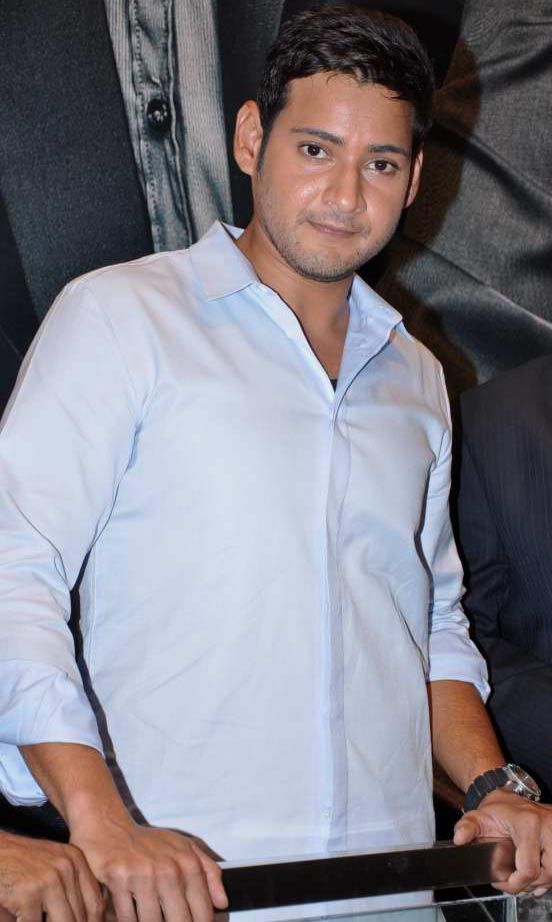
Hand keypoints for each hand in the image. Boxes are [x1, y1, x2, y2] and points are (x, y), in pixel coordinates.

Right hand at [0, 830, 103, 921]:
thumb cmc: (18, 863)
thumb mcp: (51, 866)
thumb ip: (70, 889)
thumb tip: (89, 919)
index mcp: (76, 860)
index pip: (96, 905)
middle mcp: (67, 868)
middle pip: (80, 919)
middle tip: (52, 920)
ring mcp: (49, 880)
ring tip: (39, 918)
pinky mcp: (29, 893)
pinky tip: (21, 918)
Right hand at [71, 816, 227, 921]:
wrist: (111, 828)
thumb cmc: (149, 843)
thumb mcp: (185, 849)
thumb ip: (209, 873)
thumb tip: (223, 903)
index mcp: (188, 864)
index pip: (203, 912)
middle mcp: (169, 869)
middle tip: (168, 920)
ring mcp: (143, 874)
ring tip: (148, 915)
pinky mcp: (119, 878)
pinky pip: (126, 918)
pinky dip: (127, 921)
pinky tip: (130, 916)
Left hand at [454, 789, 551, 895]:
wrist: (511, 798)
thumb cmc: (497, 809)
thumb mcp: (478, 816)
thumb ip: (466, 827)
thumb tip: (459, 839)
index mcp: (527, 823)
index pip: (528, 868)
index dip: (515, 884)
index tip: (503, 883)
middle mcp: (546, 826)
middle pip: (547, 873)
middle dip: (529, 884)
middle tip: (514, 883)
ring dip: (541, 881)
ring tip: (524, 879)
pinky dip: (548, 875)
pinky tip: (536, 876)